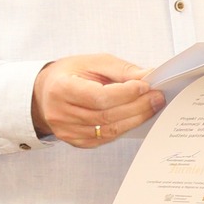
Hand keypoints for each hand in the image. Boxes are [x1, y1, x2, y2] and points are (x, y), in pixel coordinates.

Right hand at [32, 54, 165, 147]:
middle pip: (106, 116)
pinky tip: (136, 117)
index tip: (146, 86)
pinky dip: (124, 128)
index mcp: (61, 89)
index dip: (125, 93)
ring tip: (152, 106)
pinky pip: (105, 139)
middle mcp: (60, 114)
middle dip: (137, 107)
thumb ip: (121, 69)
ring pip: (108, 131)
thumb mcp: (93, 62)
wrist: (46, 92)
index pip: (98, 97)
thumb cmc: (71, 73)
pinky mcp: (75, 141)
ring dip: (135, 119)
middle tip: (157, 97)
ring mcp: (67, 131)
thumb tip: (148, 76)